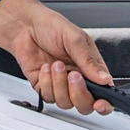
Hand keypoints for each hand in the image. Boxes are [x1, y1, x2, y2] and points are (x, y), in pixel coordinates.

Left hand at [0, 0, 113, 114]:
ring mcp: (60, 84)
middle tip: (72, 75)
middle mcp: (77, 78)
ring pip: (65, 102)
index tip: (99, 103)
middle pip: (85, 104)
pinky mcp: (44, 86)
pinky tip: (45, 68)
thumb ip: (90, 61)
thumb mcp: (75, 39)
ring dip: (59, 84)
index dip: (104, 103)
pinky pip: (48, 96)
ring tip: (55, 65)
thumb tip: (105, 78)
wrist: (24, 26)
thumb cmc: (51, 26)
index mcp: (91, 67)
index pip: (103, 92)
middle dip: (78, 93)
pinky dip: (46, 83)